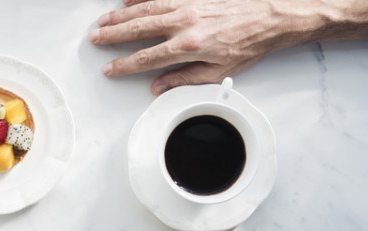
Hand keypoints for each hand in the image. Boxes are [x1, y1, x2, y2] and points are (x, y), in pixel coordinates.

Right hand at [89, 0, 322, 94]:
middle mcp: (183, 22)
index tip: (109, 69)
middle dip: (112, 35)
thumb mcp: (217, 72)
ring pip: (145, 9)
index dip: (124, 65)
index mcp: (187, 46)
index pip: (145, 58)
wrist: (272, 17)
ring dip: (121, 15)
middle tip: (94, 38)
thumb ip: (183, 79)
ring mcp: (187, 5)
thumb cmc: (249, 44)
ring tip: (104, 20)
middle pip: (138, 30)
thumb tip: (159, 86)